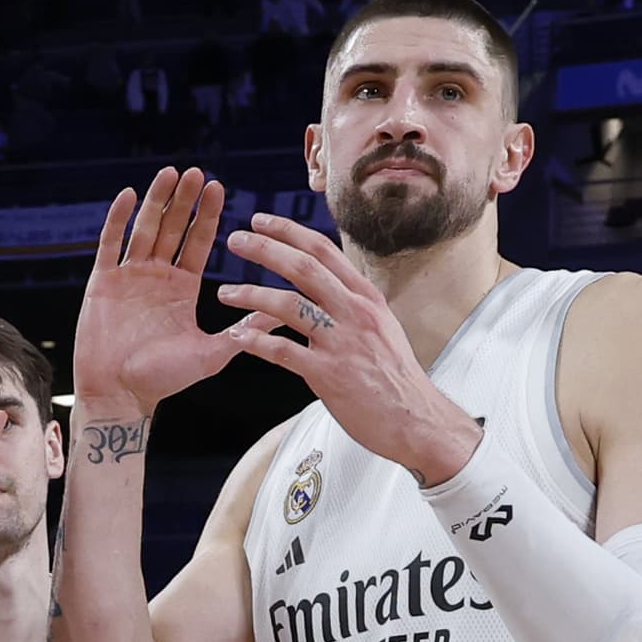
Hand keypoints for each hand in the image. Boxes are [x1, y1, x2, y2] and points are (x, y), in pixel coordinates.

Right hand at [72, 167, 245, 416]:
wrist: (120, 395)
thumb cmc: (163, 380)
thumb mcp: (212, 353)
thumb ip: (245, 330)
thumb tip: (284, 316)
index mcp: (181, 288)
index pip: (197, 242)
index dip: (207, 215)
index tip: (218, 187)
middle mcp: (156, 277)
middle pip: (172, 228)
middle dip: (184, 201)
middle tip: (197, 172)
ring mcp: (129, 277)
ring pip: (144, 229)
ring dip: (156, 201)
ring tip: (169, 173)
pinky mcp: (103, 283)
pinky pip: (110, 245)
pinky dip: (117, 219)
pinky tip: (128, 195)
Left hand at [216, 211, 482, 486]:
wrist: (416, 419)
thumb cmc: (394, 377)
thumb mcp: (381, 327)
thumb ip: (353, 304)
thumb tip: (330, 284)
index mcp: (366, 297)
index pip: (324, 251)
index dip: (289, 232)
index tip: (261, 221)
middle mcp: (355, 312)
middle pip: (304, 268)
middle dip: (266, 249)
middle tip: (236, 240)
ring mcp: (341, 343)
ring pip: (289, 305)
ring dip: (252, 295)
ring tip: (225, 293)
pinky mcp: (328, 375)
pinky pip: (284, 352)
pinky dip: (257, 343)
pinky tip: (238, 337)